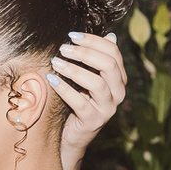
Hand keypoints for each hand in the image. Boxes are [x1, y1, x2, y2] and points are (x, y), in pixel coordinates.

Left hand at [53, 31, 126, 153]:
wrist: (69, 135)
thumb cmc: (76, 101)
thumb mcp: (86, 78)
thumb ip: (95, 59)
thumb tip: (109, 34)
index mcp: (118, 78)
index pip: (113, 53)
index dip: (94, 41)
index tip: (72, 35)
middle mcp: (118, 93)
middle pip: (109, 65)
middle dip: (85, 53)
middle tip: (63, 48)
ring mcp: (108, 109)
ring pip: (97, 84)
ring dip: (74, 70)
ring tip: (56, 62)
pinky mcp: (93, 122)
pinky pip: (80, 103)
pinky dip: (65, 89)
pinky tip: (52, 79)